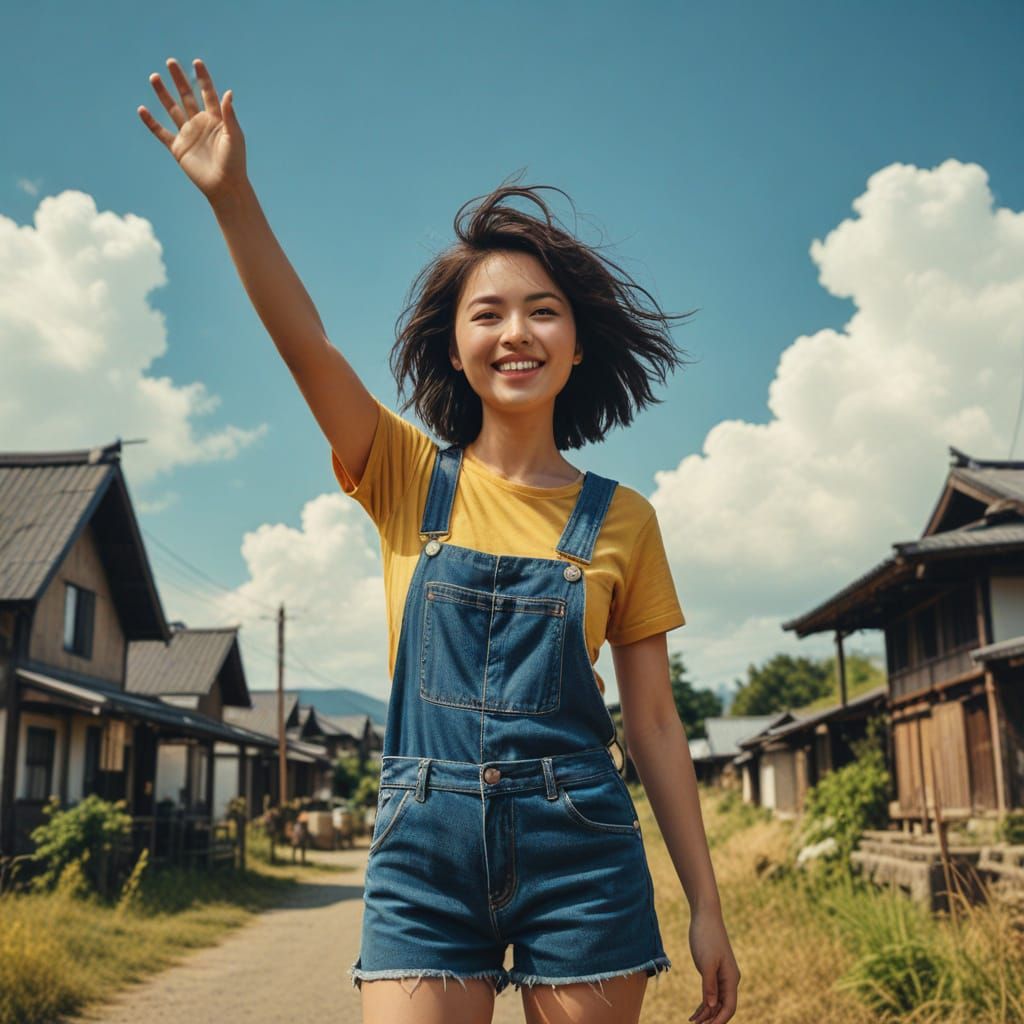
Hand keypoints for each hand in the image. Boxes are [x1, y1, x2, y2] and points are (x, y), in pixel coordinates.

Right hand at [138, 57, 245, 201]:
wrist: (225, 186)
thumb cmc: (234, 163)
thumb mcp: (234, 136)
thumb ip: (229, 114)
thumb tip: (228, 92)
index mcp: (216, 119)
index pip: (208, 94)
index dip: (203, 79)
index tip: (197, 62)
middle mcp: (201, 124)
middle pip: (187, 97)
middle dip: (179, 79)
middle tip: (170, 62)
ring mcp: (188, 135)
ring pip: (172, 109)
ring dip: (163, 94)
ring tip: (154, 77)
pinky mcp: (178, 148)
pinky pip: (161, 132)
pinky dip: (151, 122)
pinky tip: (142, 109)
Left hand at [687, 907, 739, 1022]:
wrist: (705, 916)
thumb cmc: (706, 936)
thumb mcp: (706, 962)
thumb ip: (709, 985)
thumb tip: (711, 1006)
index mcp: (731, 978)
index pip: (729, 1007)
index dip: (719, 1020)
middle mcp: (729, 979)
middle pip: (723, 1007)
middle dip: (711, 1019)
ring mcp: (721, 975)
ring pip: (716, 1001)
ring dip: (706, 1013)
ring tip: (692, 1022)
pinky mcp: (713, 971)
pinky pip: (710, 992)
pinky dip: (703, 1004)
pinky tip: (695, 1013)